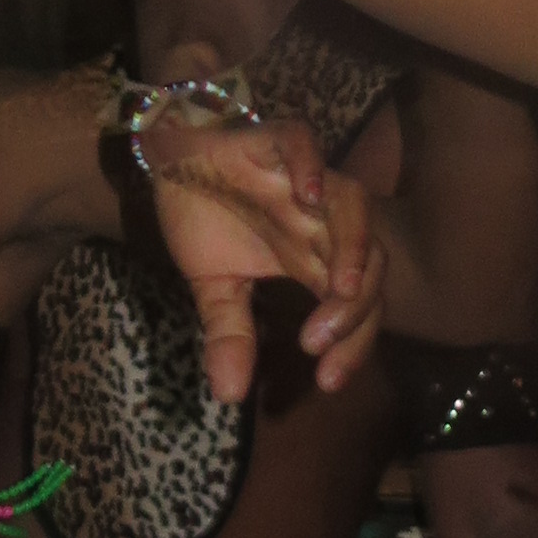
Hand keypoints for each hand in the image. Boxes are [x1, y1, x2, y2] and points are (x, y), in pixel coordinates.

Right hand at [150, 114, 383, 402]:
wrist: (169, 157)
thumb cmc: (203, 215)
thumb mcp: (214, 287)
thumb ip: (230, 335)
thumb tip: (228, 395)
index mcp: (313, 258)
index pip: (357, 306)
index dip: (352, 345)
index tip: (327, 381)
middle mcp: (319, 221)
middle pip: (368, 262)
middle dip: (354, 309)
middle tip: (318, 343)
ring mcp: (300, 180)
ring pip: (353, 206)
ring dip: (351, 247)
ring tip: (337, 288)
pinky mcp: (273, 142)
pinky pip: (303, 144)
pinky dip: (310, 166)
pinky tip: (307, 196)